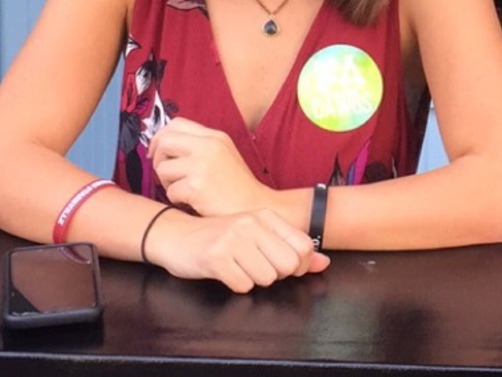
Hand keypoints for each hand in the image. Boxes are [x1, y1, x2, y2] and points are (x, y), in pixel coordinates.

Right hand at [144, 205, 329, 292]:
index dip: (299, 265)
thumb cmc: (221, 237)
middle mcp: (252, 224)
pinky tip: (226, 272)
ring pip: (266, 278)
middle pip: (287, 265)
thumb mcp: (257, 234)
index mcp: (265, 216)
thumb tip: (323, 263)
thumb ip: (290, 248)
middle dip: (276, 274)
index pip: (303, 245)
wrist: (177, 236)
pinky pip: (242, 285)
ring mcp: (233, 239)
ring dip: (254, 279)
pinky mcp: (216, 258)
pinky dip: (237, 284)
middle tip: (257, 267)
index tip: (284, 266)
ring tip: (239, 267)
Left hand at [149, 117, 267, 216]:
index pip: (176, 124)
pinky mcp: (197, 187)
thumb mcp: (222, 154)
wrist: (254, 207)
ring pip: (162, 168)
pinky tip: (193, 201)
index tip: (157, 151)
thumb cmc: (235, 185)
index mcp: (215, 136)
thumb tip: (163, 144)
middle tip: (166, 174)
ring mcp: (202, 165)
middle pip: (165, 141)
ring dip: (167, 184)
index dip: (160, 137)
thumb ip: (199, 145)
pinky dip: (177, 200)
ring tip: (186, 190)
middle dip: (158, 159)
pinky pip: (170, 192)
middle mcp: (209, 146)